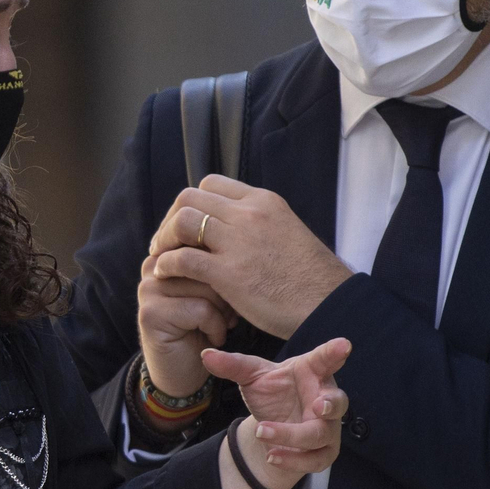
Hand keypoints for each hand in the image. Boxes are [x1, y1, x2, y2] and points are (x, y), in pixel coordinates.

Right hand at [137, 253, 238, 398]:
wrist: (184, 374)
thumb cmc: (205, 326)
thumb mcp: (213, 288)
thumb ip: (215, 263)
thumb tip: (240, 242)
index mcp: (169, 253)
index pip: (204, 239)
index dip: (227, 265)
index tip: (232, 289)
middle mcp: (154, 265)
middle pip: (208, 262)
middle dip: (228, 290)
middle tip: (230, 312)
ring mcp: (148, 289)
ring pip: (206, 286)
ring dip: (224, 311)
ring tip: (222, 324)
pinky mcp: (151, 314)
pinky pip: (200, 309)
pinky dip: (216, 327)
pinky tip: (214, 337)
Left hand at [150, 175, 352, 338]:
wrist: (328, 303)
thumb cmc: (310, 277)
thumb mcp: (286, 231)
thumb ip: (259, 224)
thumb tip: (234, 228)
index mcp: (263, 201)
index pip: (212, 184)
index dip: (192, 203)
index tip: (185, 224)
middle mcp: (249, 214)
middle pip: (190, 197)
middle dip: (171, 218)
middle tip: (166, 240)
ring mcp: (238, 242)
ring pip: (182, 221)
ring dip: (165, 238)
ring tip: (161, 256)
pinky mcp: (230, 273)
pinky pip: (183, 259)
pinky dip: (168, 264)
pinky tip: (166, 274)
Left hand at [204, 337, 350, 488]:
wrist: (272, 424)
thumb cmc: (272, 392)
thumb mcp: (251, 377)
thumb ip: (233, 365)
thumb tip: (206, 355)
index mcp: (312, 372)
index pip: (325, 360)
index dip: (335, 353)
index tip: (343, 345)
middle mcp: (324, 398)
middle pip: (337, 402)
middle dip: (331, 404)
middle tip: (319, 406)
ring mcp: (327, 427)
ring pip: (320, 434)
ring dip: (293, 436)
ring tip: (263, 431)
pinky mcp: (323, 451)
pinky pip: (315, 460)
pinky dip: (293, 460)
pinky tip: (272, 455)